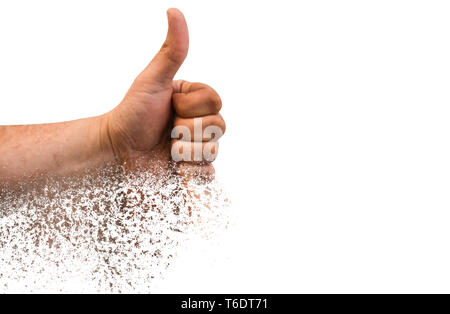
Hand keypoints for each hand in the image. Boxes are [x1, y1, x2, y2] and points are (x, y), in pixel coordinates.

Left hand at [104, 8, 224, 174]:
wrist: (116, 152)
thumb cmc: (131, 114)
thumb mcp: (152, 81)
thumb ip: (171, 52)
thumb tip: (175, 11)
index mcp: (192, 99)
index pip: (215, 101)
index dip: (192, 106)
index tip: (170, 106)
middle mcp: (197, 121)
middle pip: (218, 127)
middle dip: (188, 130)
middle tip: (166, 130)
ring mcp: (195, 145)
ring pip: (213, 150)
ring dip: (186, 151)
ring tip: (166, 150)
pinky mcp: (192, 168)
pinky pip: (208, 172)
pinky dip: (193, 172)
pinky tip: (176, 167)